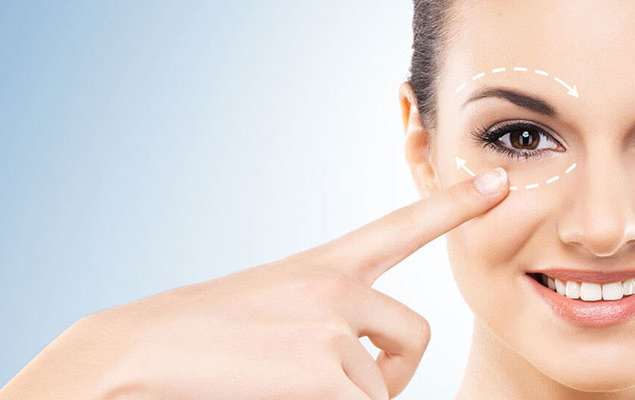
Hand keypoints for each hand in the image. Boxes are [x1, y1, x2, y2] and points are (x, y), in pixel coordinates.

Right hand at [0, 167, 508, 399]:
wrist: (133, 355)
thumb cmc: (197, 338)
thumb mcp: (269, 307)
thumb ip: (326, 320)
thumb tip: (366, 364)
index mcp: (321, 267)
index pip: (400, 227)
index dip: (454, 206)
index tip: (501, 183)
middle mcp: (335, 288)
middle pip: (415, 336)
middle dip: (397, 372)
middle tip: (358, 388)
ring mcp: (332, 326)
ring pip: (380, 386)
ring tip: (288, 388)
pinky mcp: (326, 368)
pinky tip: (283, 393)